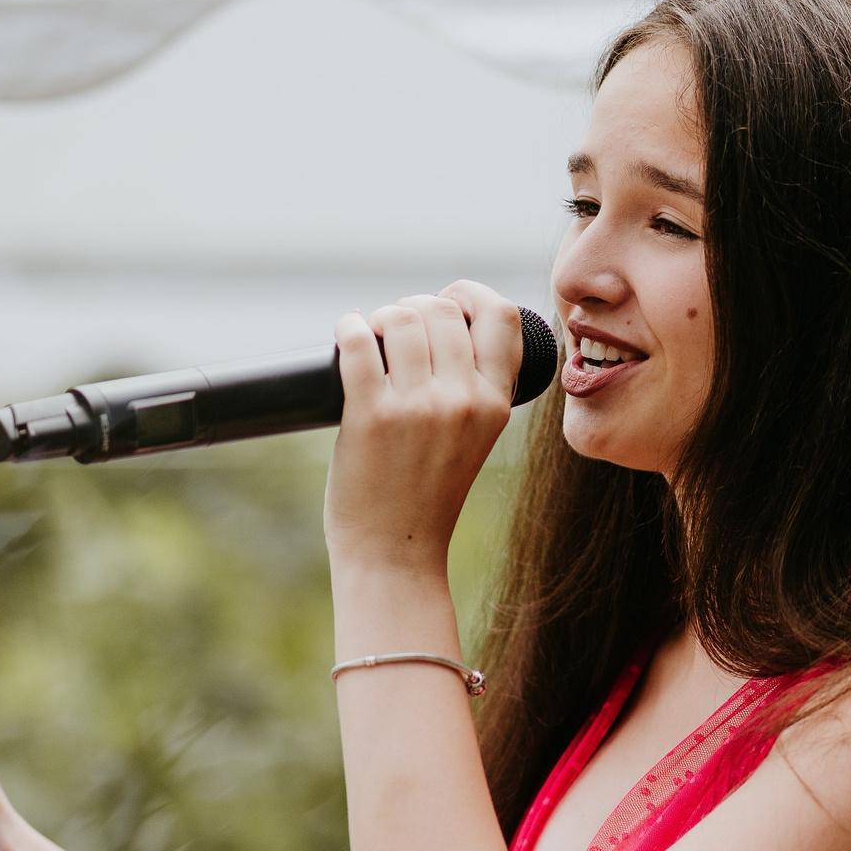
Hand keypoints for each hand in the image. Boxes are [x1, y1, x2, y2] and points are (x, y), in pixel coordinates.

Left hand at [322, 282, 525, 575]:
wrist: (395, 554)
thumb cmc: (427, 497)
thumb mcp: (473, 439)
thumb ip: (471, 390)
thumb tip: (436, 325)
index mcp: (496, 405)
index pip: (503, 316)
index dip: (471, 296)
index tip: (448, 304)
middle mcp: (463, 401)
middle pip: (443, 309)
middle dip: (416, 307)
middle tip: (398, 330)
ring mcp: (417, 407)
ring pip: (403, 316)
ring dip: (383, 317)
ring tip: (374, 336)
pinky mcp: (370, 414)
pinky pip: (359, 339)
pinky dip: (350, 327)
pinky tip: (348, 335)